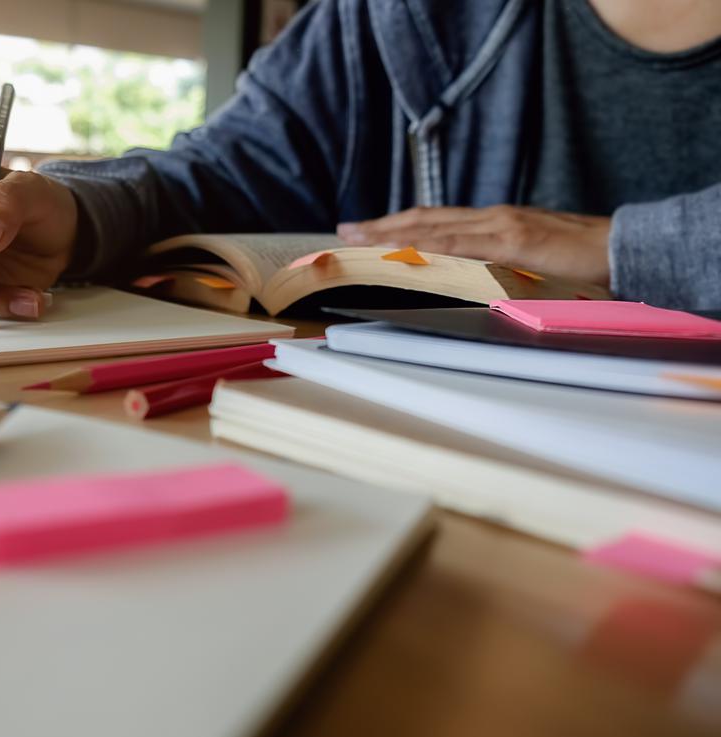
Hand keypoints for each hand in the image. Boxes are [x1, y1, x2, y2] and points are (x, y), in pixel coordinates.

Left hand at [336, 205, 612, 284]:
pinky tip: (404, 250)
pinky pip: (462, 244)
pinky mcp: (515, 240)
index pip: (435, 222)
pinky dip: (429, 246)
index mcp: (494, 223)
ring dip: (393, 232)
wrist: (626, 248)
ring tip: (359, 239)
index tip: (364, 232)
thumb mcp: (528, 264)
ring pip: (434, 227)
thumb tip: (465, 282)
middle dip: (382, 225)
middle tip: (344, 231)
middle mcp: (492, 218)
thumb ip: (497, 268)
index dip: (397, 226)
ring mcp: (502, 226)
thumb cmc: (581, 261)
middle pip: (425, 219)